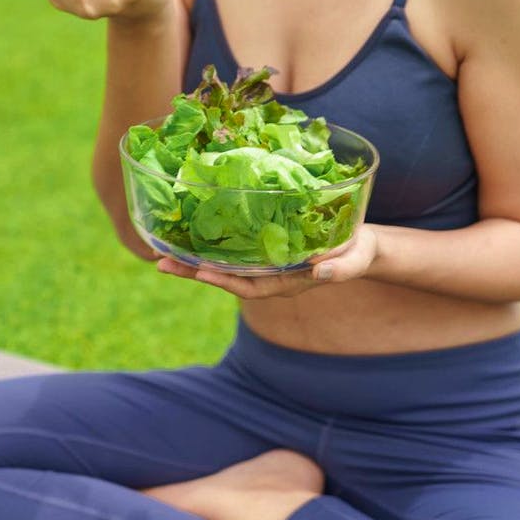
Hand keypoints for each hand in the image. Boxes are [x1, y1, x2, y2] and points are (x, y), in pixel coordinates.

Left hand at [156, 225, 378, 298]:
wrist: (359, 245)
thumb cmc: (358, 254)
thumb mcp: (354, 260)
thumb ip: (339, 269)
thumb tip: (320, 271)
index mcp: (286, 282)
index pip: (249, 286)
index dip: (224, 280)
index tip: (200, 272)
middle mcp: (269, 275)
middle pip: (226, 278)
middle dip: (194, 272)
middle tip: (160, 262)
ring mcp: (264, 263)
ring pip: (224, 265)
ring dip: (193, 259)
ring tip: (161, 251)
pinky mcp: (263, 247)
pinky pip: (232, 249)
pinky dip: (211, 243)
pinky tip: (190, 232)